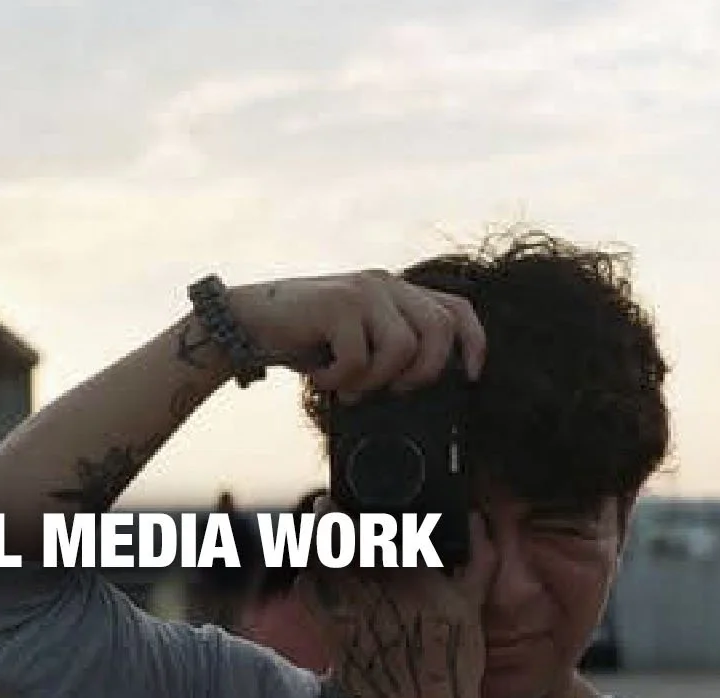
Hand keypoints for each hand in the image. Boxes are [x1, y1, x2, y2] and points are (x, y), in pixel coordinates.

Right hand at [225, 270, 487, 402]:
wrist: (245, 323)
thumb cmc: (302, 340)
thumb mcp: (355, 341)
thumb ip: (388, 346)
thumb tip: (420, 387)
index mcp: (396, 291)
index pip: (456, 309)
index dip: (474, 343)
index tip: (472, 376)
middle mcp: (385, 284)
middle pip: (439, 331)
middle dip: (422, 374)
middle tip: (391, 391)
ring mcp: (362, 291)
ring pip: (402, 349)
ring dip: (373, 381)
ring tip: (346, 385)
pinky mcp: (338, 304)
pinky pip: (359, 358)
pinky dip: (339, 380)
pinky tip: (320, 376)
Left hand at [295, 501, 497, 697]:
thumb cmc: (452, 660)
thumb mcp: (473, 605)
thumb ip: (479, 557)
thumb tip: (476, 521)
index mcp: (412, 572)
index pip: (374, 524)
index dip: (348, 506)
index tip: (341, 497)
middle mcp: (377, 585)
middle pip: (337, 535)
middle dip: (326, 515)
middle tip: (324, 505)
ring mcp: (349, 609)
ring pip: (318, 561)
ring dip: (315, 545)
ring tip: (318, 538)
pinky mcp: (332, 633)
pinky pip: (308, 595)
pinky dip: (308, 581)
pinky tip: (313, 579)